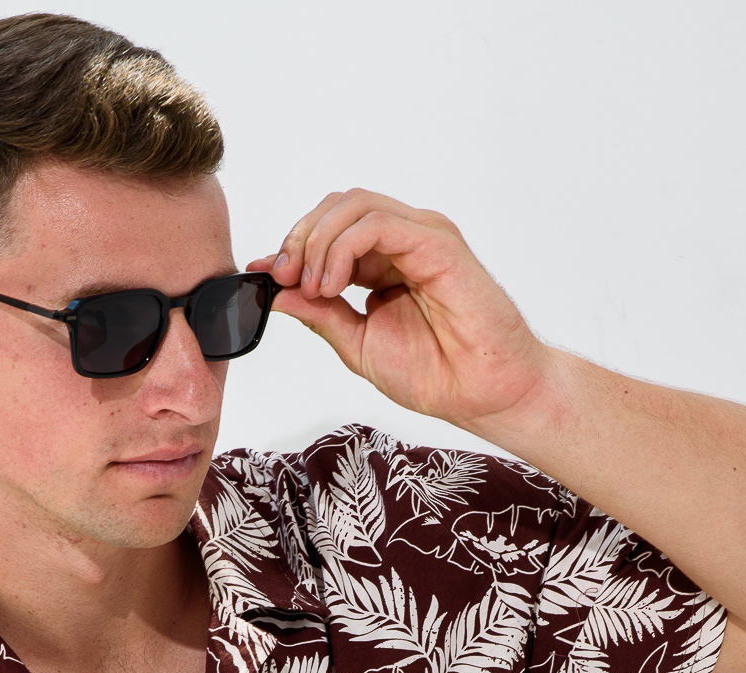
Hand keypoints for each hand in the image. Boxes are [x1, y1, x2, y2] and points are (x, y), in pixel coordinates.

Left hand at [249, 188, 551, 432]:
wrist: (481, 394)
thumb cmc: (436, 373)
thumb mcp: (358, 345)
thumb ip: (321, 316)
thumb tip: (278, 295)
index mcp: (385, 262)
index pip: (329, 230)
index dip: (291, 247)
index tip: (264, 277)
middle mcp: (403, 241)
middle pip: (336, 207)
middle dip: (299, 239)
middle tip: (283, 279)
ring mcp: (421, 237)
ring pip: (353, 205)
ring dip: (318, 242)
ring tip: (314, 288)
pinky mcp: (437, 242)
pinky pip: (378, 222)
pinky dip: (344, 247)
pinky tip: (334, 283)